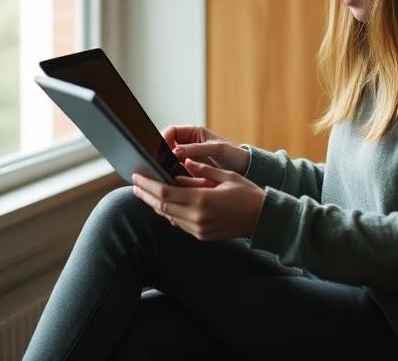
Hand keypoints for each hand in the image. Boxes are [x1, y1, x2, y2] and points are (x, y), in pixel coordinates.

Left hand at [132, 159, 265, 240]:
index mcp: (201, 200)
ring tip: (145, 192)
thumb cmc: (247, 193)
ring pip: (168, 216)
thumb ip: (203, 170)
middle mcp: (197, 217)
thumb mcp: (226, 176)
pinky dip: (169, 212)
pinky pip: (179, 224)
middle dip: (145, 195)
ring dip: (155, 204)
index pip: (165, 192)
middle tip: (134, 184)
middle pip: (162, 206)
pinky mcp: (202, 235)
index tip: (137, 177)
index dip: (147, 185)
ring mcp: (199, 229)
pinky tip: (164, 204)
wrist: (263, 218)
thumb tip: (185, 162)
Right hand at [162, 124, 250, 174]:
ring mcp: (188, 158)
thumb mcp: (217, 148)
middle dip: (162, 153)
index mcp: (194, 133)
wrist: (245, 169)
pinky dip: (174, 175)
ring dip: (167, 165)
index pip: (171, 131)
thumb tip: (176, 151)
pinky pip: (177, 171)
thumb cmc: (233, 154)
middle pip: (167, 146)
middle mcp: (188, 144)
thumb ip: (197, 148)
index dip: (164, 137)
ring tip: (165, 172)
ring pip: (170, 160)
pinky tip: (173, 181)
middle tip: (159, 163)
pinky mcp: (190, 170)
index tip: (161, 148)